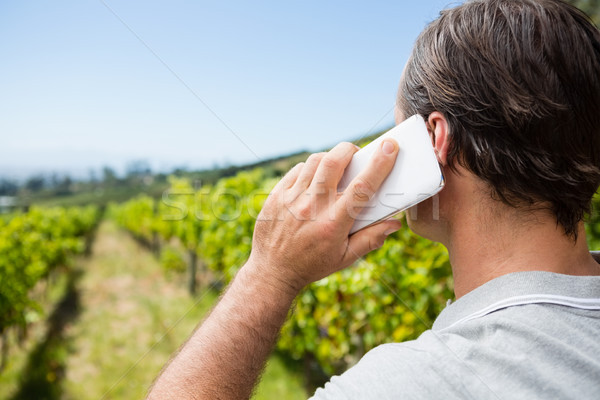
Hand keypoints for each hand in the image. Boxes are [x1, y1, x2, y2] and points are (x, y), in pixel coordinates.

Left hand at [248, 140, 402, 294]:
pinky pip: (297, 170)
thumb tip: (394, 223)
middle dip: (350, 150)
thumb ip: (371, 239)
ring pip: (315, 162)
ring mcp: (291, 199)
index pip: (362, 187)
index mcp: (333, 224)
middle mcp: (312, 207)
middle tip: (358, 153)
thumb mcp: (344, 258)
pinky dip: (311, 168)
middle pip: (334, 162)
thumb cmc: (312, 265)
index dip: (379, 164)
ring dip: (331, 157)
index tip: (390, 147)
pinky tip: (316, 176)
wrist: (272, 271)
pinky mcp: (276, 195)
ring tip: (338, 166)